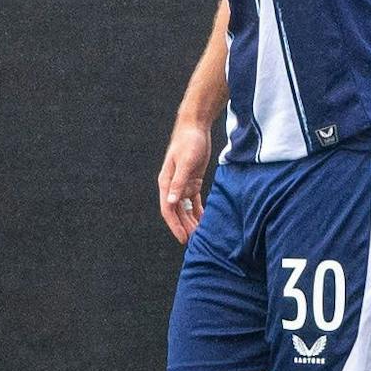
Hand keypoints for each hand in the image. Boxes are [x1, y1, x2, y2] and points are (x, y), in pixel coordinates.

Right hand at [157, 121, 211, 243]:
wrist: (195, 127)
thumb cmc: (188, 142)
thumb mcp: (186, 163)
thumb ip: (178, 183)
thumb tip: (170, 202)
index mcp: (166, 183)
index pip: (168, 209)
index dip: (174, 225)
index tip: (182, 238)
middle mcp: (172, 186)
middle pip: (177, 211)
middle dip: (184, 226)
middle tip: (194, 242)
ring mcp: (182, 184)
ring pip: (186, 208)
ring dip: (191, 221)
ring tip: (200, 235)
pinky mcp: (193, 180)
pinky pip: (194, 200)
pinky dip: (198, 211)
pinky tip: (204, 220)